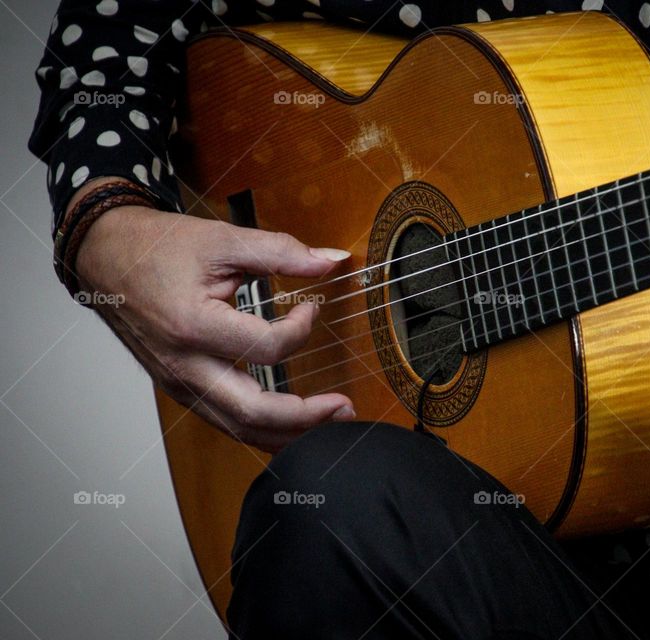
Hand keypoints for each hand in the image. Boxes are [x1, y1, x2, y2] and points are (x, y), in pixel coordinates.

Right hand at [73, 184, 354, 452]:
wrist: (106, 259)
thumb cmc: (158, 249)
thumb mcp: (222, 240)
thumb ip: (280, 251)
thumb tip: (330, 260)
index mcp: (192, 327)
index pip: (266, 349)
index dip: (302, 330)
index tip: (313, 306)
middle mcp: (183, 366)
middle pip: (252, 413)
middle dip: (305, 418)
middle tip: (344, 409)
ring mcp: (179, 384)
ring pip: (238, 428)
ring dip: (288, 433)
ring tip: (329, 424)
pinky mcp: (181, 389)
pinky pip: (225, 422)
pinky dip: (262, 430)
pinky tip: (291, 427)